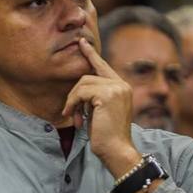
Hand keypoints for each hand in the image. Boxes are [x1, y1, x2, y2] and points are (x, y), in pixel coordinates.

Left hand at [61, 38, 140, 176]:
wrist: (116, 150)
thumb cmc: (106, 135)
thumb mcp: (99, 111)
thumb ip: (94, 97)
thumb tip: (79, 88)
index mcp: (121, 87)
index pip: (103, 66)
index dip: (90, 54)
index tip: (82, 42)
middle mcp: (121, 84)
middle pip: (87, 76)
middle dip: (75, 95)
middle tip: (71, 112)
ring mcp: (116, 88)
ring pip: (82, 83)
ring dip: (73, 101)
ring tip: (75, 118)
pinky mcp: (108, 94)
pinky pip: (81, 92)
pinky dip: (74, 104)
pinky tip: (77, 119)